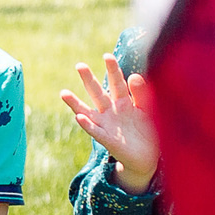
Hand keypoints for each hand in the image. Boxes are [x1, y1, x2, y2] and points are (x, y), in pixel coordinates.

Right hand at [58, 54, 158, 191]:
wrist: (149, 158)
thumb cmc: (150, 131)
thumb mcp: (151, 109)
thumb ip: (143, 93)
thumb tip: (133, 75)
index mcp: (124, 102)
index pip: (117, 83)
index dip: (112, 70)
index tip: (107, 56)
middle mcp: (112, 112)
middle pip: (98, 93)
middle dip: (89, 80)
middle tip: (79, 65)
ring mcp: (107, 126)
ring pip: (88, 112)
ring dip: (76, 103)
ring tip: (63, 93)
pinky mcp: (108, 140)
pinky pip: (96, 131)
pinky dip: (87, 125)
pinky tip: (79, 117)